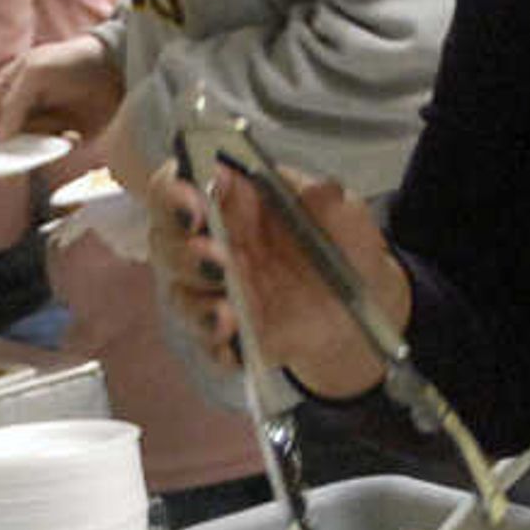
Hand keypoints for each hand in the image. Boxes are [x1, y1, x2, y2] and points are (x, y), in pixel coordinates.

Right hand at [0, 31, 124, 148]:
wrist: (113, 68)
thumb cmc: (68, 61)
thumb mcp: (34, 74)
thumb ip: (12, 105)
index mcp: (6, 92)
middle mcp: (20, 113)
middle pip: (3, 141)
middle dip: (13, 144)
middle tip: (33, 137)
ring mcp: (41, 127)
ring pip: (28, 149)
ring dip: (42, 140)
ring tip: (61, 125)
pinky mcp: (62, 139)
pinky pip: (52, 153)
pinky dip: (61, 145)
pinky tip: (73, 132)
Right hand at [153, 161, 400, 397]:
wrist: (364, 309)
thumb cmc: (343, 247)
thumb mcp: (344, 214)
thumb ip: (327, 198)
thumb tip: (314, 189)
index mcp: (231, 201)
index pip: (179, 185)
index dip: (173, 191)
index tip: (193, 202)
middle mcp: (211, 243)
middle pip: (165, 240)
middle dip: (180, 251)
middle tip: (216, 259)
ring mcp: (216, 293)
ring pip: (179, 295)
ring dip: (197, 303)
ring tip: (227, 313)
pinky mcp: (230, 336)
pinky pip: (208, 344)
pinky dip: (217, 345)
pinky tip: (234, 342)